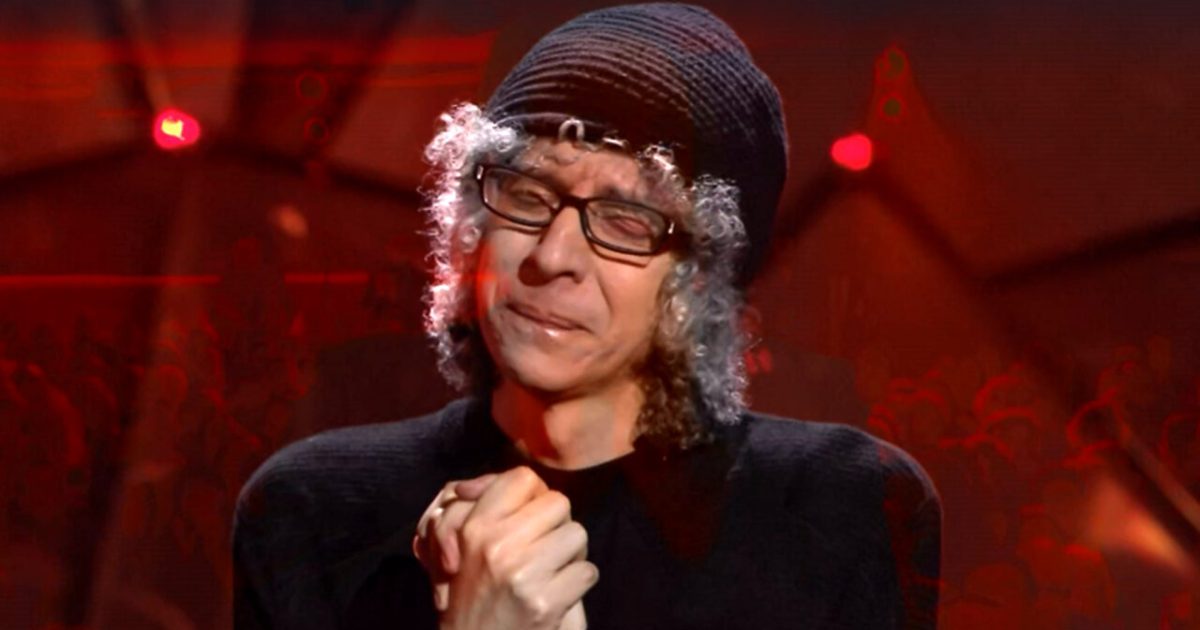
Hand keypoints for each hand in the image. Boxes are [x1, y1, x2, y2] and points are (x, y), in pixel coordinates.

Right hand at [423, 466, 596, 629]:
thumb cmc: (471, 598)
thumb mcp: (460, 546)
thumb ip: (473, 507)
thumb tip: (471, 485)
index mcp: (475, 527)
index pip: (523, 479)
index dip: (536, 495)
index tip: (532, 517)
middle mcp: (497, 545)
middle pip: (558, 503)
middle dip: (558, 525)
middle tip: (545, 548)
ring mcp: (522, 573)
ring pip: (577, 535)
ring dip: (572, 554)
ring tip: (552, 572)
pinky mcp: (544, 602)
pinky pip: (586, 572)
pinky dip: (578, 585)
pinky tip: (558, 596)